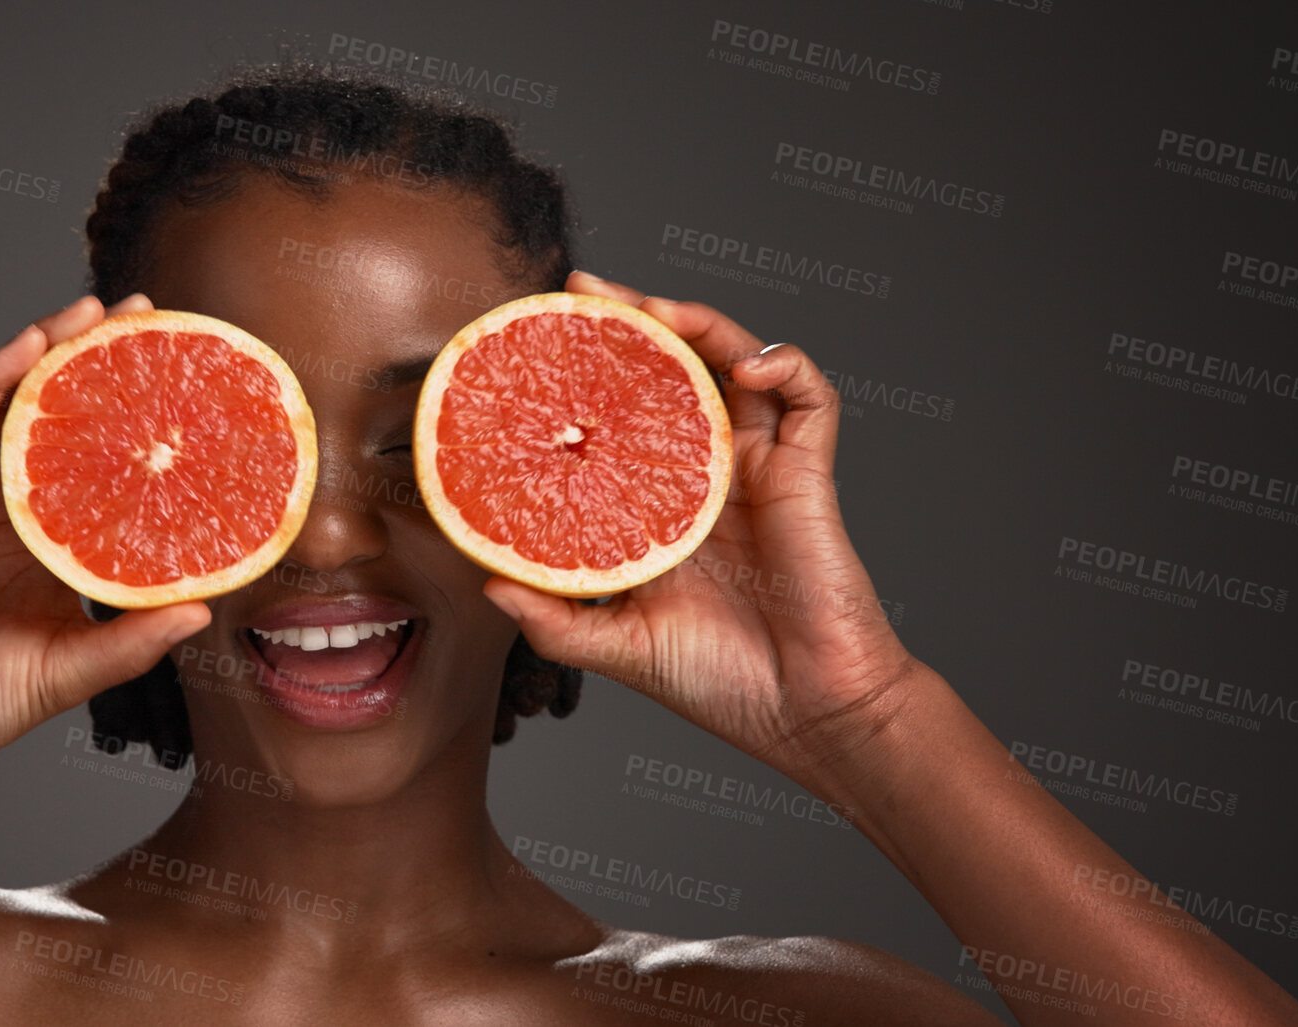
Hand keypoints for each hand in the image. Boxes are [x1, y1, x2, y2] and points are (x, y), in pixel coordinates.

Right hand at [0, 294, 210, 793]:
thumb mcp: (73, 669)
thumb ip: (133, 640)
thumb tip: (206, 609)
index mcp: (42, 544)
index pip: (93, 461)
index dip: (132, 418)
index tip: (183, 381)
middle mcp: (3, 510)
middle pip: (53, 414)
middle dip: (97, 359)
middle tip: (148, 315)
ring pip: (6, 401)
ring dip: (48, 347)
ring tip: (97, 309)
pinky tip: (28, 343)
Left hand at [483, 272, 917, 782]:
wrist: (807, 717)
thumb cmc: (724, 684)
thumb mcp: (618, 649)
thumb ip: (556, 620)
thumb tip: (487, 584)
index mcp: (661, 507)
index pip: (620, 416)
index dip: (586, 377)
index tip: (537, 345)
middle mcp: (708, 475)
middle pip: (673, 372)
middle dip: (634, 321)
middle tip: (584, 291)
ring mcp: (759, 469)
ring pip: (735, 363)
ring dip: (700, 324)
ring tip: (656, 309)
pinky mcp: (808, 474)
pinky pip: (810, 396)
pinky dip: (785, 364)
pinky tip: (748, 364)